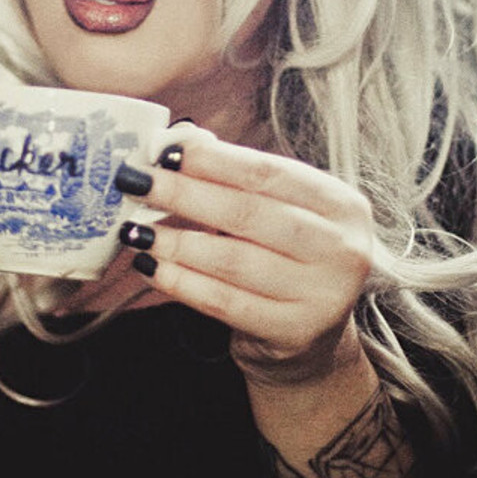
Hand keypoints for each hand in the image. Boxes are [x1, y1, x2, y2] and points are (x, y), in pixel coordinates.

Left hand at [114, 127, 375, 389]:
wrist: (311, 335)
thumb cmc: (285, 257)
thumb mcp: (276, 210)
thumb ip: (234, 176)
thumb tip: (180, 142)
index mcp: (341, 205)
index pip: (269, 173)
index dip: (213, 161)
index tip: (165, 151)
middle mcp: (342, 249)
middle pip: (248, 214)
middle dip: (184, 194)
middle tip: (136, 183)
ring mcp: (322, 296)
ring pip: (232, 260)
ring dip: (175, 240)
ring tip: (135, 229)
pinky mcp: (293, 332)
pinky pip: (224, 302)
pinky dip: (181, 282)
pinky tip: (150, 265)